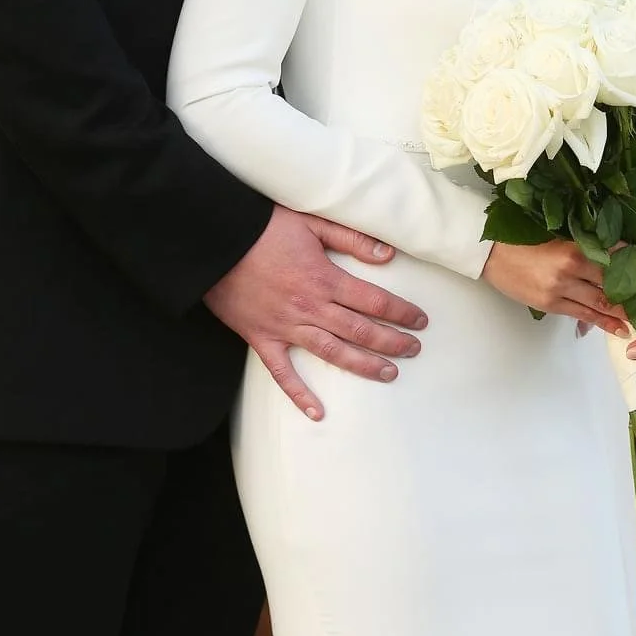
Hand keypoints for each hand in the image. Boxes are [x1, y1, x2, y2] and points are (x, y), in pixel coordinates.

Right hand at [204, 206, 428, 421]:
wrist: (215, 242)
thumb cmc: (263, 226)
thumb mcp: (311, 222)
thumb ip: (350, 238)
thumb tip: (387, 254)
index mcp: (325, 278)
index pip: (374, 301)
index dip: (401, 312)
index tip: (420, 320)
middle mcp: (310, 307)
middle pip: (360, 330)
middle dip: (392, 342)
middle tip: (414, 349)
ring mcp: (286, 326)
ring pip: (332, 353)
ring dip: (363, 366)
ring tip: (389, 374)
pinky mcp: (261, 339)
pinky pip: (283, 373)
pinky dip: (299, 395)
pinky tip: (317, 413)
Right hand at [481, 240, 628, 332]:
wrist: (490, 253)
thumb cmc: (523, 239)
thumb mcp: (557, 236)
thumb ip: (584, 244)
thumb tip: (614, 253)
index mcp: (573, 247)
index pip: (613, 258)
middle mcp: (569, 269)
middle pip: (612, 284)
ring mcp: (559, 290)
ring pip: (600, 303)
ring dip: (624, 313)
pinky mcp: (550, 305)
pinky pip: (583, 315)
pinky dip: (603, 323)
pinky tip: (620, 329)